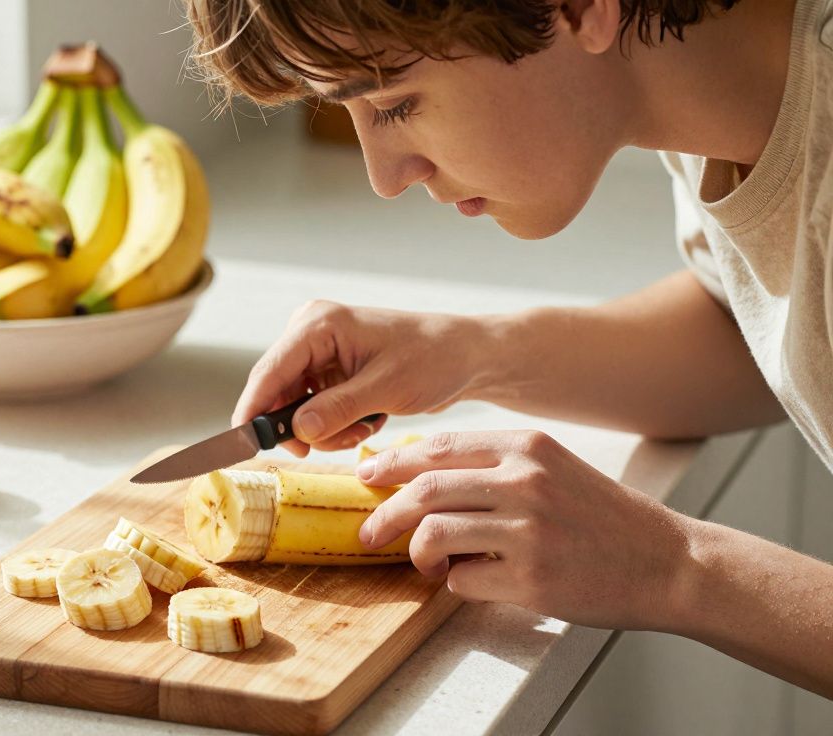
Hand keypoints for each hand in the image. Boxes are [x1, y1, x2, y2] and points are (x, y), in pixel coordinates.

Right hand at [233, 301, 487, 456]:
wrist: (463, 356)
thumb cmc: (432, 359)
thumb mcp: (387, 387)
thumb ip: (339, 408)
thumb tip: (297, 431)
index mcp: (319, 324)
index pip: (269, 372)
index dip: (252, 411)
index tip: (242, 445)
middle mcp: (310, 333)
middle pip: (276, 393)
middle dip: (302, 427)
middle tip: (331, 445)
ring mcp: (317, 354)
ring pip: (294, 408)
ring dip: (324, 430)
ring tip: (363, 429)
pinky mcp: (327, 372)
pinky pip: (312, 410)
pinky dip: (334, 426)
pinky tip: (365, 423)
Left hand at [357, 430, 694, 630]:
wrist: (668, 562)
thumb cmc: (603, 518)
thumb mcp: (553, 469)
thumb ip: (494, 466)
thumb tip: (419, 473)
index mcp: (528, 447)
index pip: (438, 447)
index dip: (392, 463)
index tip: (368, 476)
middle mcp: (526, 483)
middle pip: (424, 490)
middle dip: (384, 512)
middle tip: (368, 530)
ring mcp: (528, 532)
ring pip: (433, 534)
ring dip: (415, 552)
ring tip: (422, 561)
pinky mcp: (531, 580)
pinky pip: (462, 580)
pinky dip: (455, 582)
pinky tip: (472, 579)